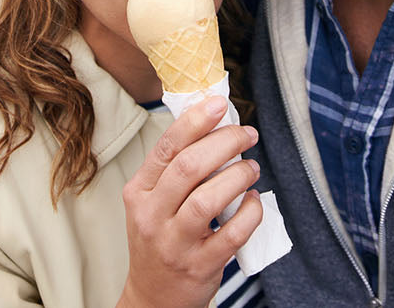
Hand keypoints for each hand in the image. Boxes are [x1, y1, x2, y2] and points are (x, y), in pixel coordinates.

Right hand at [118, 96, 263, 307]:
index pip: (167, 148)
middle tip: (247, 135)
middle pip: (189, 167)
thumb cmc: (159, 240)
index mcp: (138, 192)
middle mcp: (152, 216)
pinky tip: (255, 202)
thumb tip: (211, 126)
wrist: (154, 297)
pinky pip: (232, 233)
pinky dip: (250, 212)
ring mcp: (174, 243)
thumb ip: (173, 171)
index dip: (196, 122)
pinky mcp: (200, 265)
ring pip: (208, 199)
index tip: (221, 105)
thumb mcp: (151, 203)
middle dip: (225, 143)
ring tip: (252, 169)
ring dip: (238, 176)